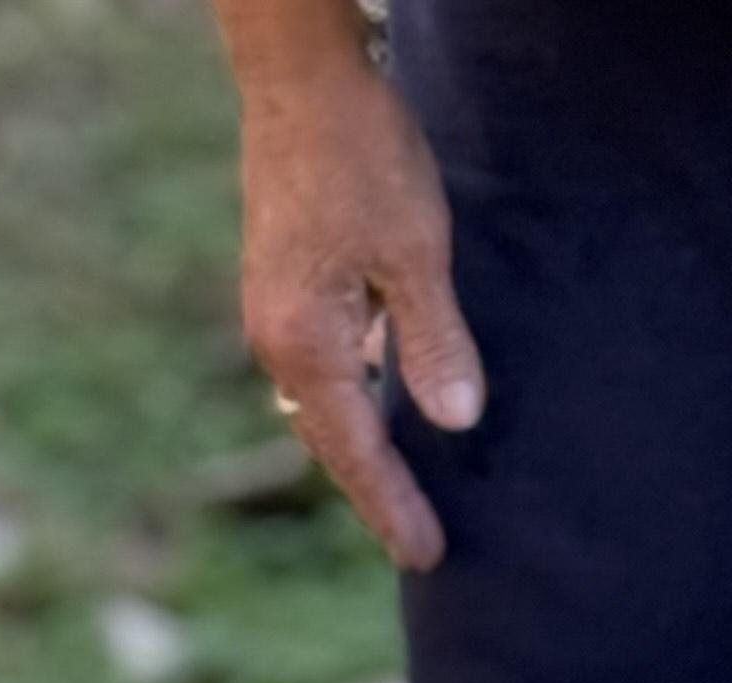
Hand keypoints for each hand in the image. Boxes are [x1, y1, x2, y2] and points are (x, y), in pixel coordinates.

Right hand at [231, 31, 483, 570]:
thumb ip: (434, 341)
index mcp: (308, 346)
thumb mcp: (416, 250)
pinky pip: (320, 368)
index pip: (358, 454)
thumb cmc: (358, 153)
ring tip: (399, 491)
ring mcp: (274, 315)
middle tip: (416, 543)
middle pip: (331, 442)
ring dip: (359, 450)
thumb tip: (456, 423)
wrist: (298, 76)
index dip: (394, 508)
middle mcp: (278, 343)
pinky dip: (350, 400)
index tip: (426, 557)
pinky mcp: (282, 287)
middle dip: (374, 493)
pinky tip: (382, 403)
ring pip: (322, 406)